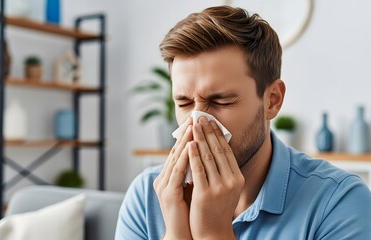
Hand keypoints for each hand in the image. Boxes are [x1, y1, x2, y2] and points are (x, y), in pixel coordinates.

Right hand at [153, 118, 192, 239]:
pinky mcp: (168, 193)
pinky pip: (178, 171)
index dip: (188, 136)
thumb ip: (195, 172)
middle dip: (187, 133)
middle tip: (195, 117)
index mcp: (169, 176)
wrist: (184, 234)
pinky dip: (184, 156)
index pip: (179, 151)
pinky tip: (191, 146)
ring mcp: (164, 185)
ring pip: (176, 157)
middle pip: (176, 151)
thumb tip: (206, 155)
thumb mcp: (193, 187)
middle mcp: (164, 178)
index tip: (198, 121)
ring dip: (185, 140)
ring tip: (193, 126)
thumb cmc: (191, 212)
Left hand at [188, 117, 244, 239]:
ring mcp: (219, 187)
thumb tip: (215, 148)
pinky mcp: (206, 193)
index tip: (211, 121)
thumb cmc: (216, 208)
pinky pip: (198, 169)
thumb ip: (222, 170)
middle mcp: (231, 181)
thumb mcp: (225, 188)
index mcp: (237, 178)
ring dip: (200, 139)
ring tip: (193, 126)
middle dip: (208, 132)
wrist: (212, 232)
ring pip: (208, 157)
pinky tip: (190, 144)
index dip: (218, 134)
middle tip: (201, 118)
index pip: (226, 151)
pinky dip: (194, 155)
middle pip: (218, 150)